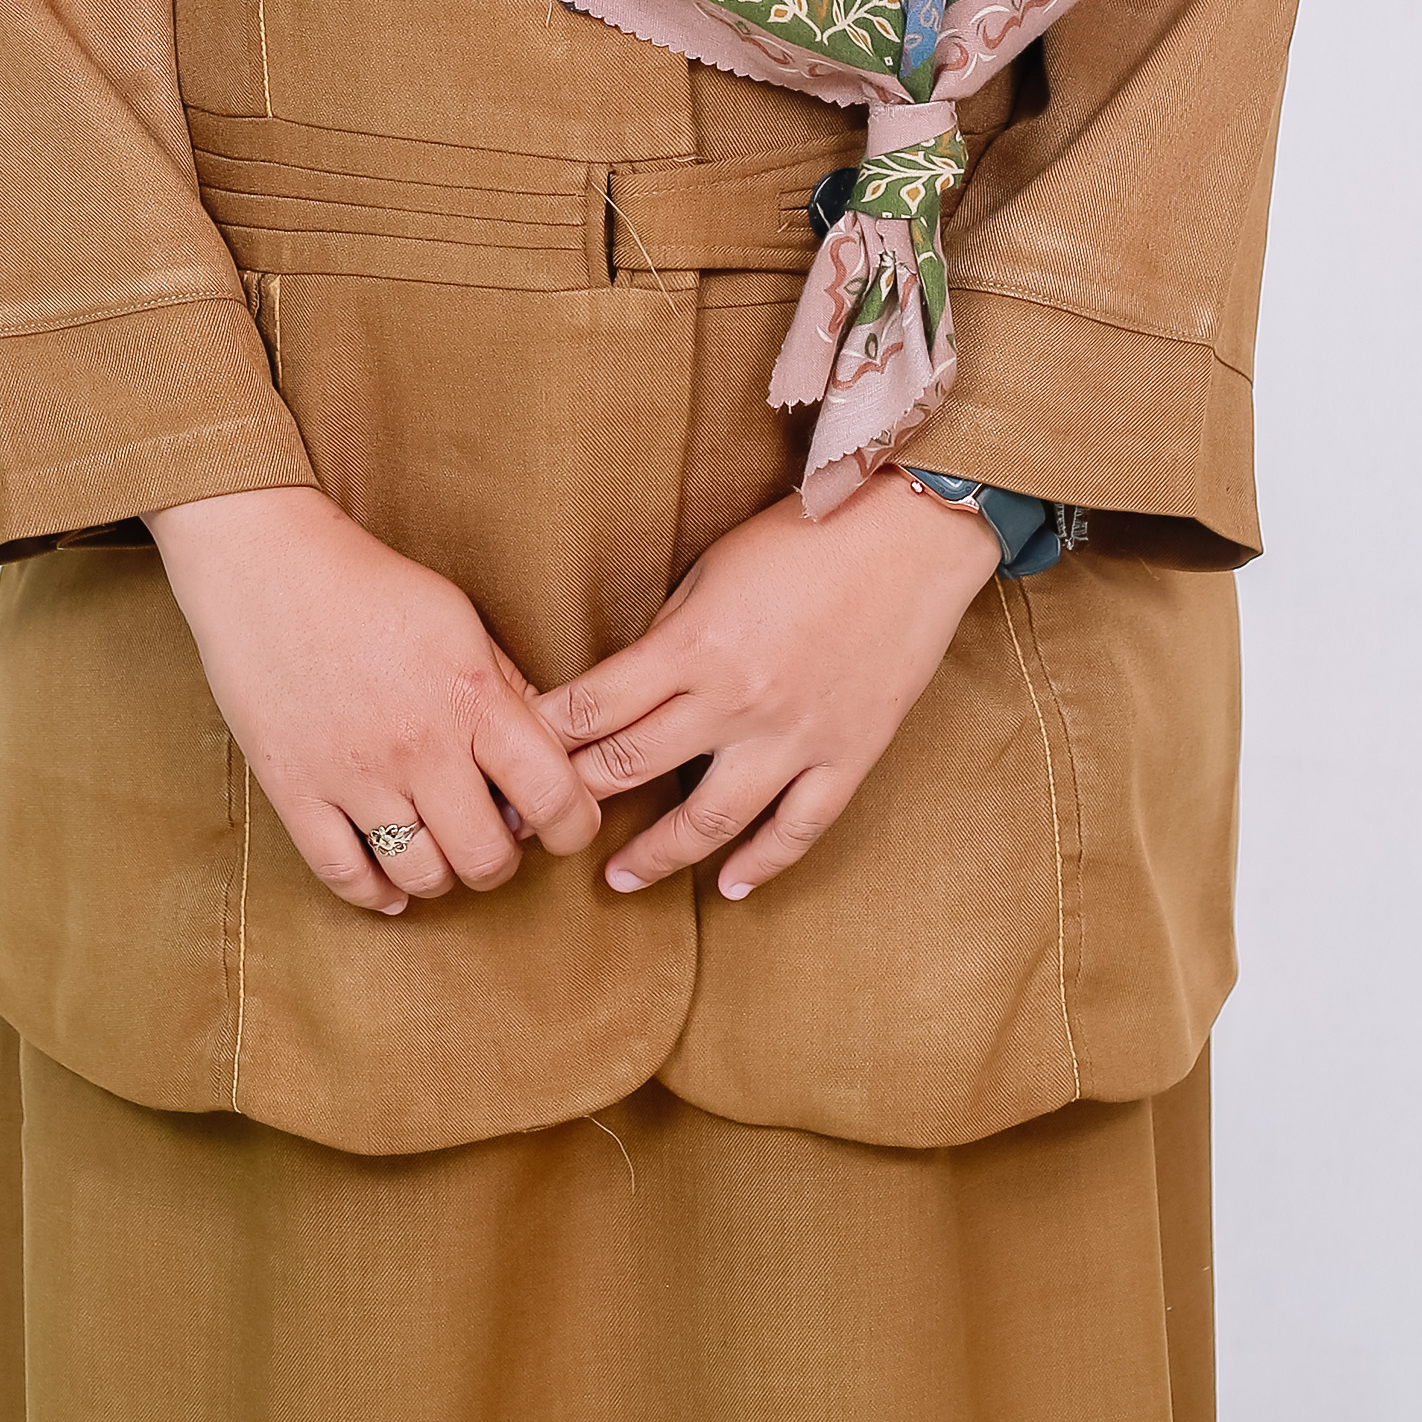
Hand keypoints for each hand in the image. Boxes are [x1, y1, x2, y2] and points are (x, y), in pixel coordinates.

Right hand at [146, 485, 601, 915]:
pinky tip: (392, 886)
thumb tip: (545, 749)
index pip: (551, 794)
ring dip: (443, 875)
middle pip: (485, 856)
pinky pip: (343, 875)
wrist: (267, 567)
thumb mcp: (461, 620)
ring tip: (442, 849)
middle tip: (495, 837)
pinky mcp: (296, 790)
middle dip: (503, 859)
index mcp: (471, 696)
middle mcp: (418, 746)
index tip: (566, 826)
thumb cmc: (371, 584)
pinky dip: (375, 894)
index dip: (573, 826)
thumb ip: (506, 688)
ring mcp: (354, 775)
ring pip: (420, 875)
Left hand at [533, 471, 1001, 900]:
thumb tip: (630, 683)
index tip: (509, 760)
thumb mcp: (714, 567)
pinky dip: (760, 864)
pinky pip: (797, 829)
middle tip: (537, 826)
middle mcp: (736, 702)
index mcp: (694, 647)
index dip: (545, 739)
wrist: (912, 537)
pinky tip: (727, 885)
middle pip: (633, 767)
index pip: (595, 708)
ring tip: (616, 877)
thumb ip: (671, 632)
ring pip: (709, 820)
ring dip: (655, 855)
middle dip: (575, 798)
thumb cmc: (806, 536)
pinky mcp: (847, 756)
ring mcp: (794, 738)